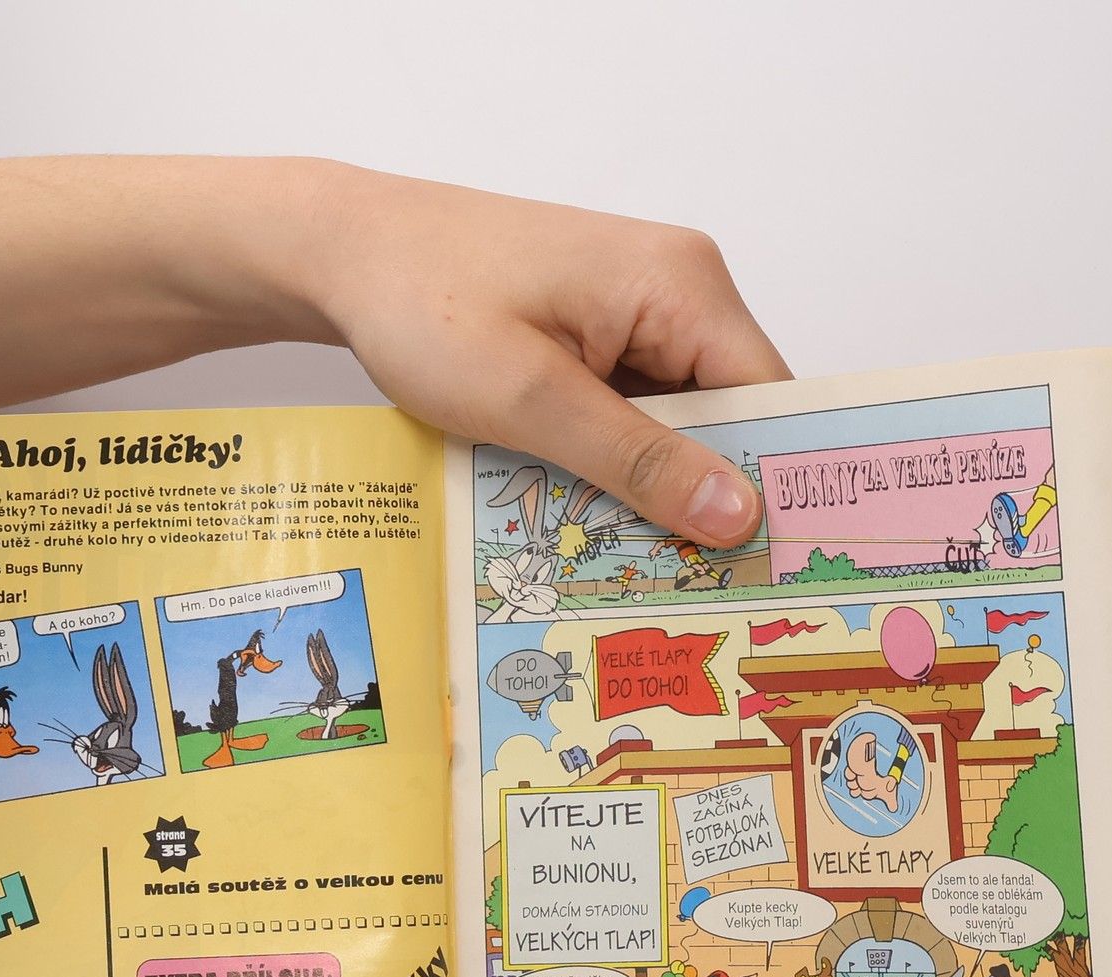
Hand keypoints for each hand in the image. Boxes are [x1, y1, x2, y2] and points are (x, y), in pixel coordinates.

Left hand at [278, 169, 787, 545]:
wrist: (343, 253)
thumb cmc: (425, 304)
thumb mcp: (533, 400)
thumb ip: (638, 460)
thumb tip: (739, 515)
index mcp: (681, 284)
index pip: (767, 397)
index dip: (767, 483)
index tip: (759, 568)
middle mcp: (676, 286)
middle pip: (728, 414)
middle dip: (707, 495)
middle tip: (694, 588)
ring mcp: (636, 309)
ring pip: (678, 422)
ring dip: (655, 487)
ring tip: (639, 565)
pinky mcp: (598, 331)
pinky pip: (634, 410)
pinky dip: (617, 463)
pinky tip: (595, 517)